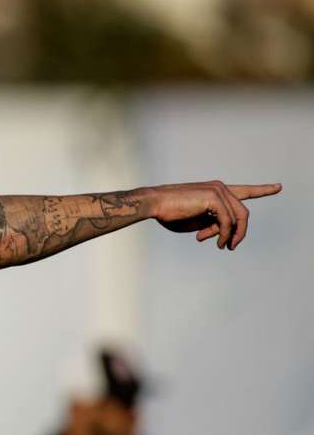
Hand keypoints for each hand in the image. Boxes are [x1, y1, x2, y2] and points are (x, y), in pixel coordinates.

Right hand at [148, 181, 281, 249]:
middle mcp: (220, 187)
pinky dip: (225, 234)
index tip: (278, 187)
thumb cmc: (170, 213)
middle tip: (230, 247)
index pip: (244, 190)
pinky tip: (218, 242)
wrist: (155, 205)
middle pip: (243, 213)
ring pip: (238, 218)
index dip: (262, 190)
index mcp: (215, 190)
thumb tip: (225, 235)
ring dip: (232, 236)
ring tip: (223, 246)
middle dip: (240, 232)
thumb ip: (213, 225)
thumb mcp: (197, 222)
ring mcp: (218, 190)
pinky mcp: (214, 198)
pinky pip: (228, 221)